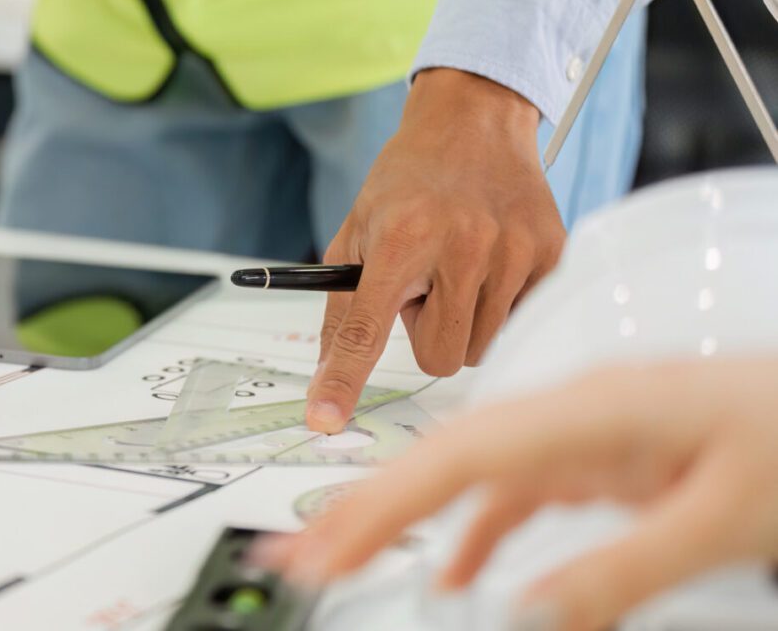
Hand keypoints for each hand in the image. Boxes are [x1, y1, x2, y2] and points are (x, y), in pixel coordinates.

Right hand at [263, 356, 777, 630]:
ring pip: (467, 476)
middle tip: (298, 556)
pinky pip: (515, 492)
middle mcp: (570, 414)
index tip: (322, 547)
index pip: (455, 457)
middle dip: (363, 509)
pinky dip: (474, 531)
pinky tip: (456, 572)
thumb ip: (622, 569)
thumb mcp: (723, 518)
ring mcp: (583, 433)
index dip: (378, 504)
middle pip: (440, 460)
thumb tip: (525, 614)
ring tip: (345, 561)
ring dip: (406, 518)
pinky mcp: (602, 456)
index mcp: (590, 411)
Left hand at [307, 70, 562, 432]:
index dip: (345, 378)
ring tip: (457, 267)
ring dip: (464, 320)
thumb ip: (342, 303)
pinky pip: (522, 322)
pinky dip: (501, 306)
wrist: (473, 121)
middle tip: (425, 284)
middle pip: (439, 357)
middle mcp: (461, 245)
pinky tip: (492, 263)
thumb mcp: (359, 227)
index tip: (326, 418)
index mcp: (402, 238)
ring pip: (481, 347)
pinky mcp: (551, 254)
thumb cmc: (409, 177)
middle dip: (427, 333)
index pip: (366, 328)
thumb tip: (328, 376)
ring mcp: (512, 251)